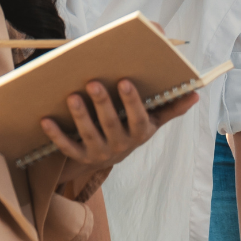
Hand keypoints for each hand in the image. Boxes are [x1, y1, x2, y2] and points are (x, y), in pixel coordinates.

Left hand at [44, 81, 198, 184]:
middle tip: (93, 82)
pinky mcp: (79, 157)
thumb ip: (171, 107)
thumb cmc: (132, 129)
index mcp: (139, 133)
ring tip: (72, 96)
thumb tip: (195, 93)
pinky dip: (56, 136)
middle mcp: (120, 145)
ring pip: (89, 135)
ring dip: (80, 116)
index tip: (125, 81)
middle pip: (111, 124)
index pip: (139, 119)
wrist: (109, 158)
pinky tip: (45, 119)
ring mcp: (99, 152)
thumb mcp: (153, 121)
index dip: (132, 102)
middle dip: (102, 104)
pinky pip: (67, 148)